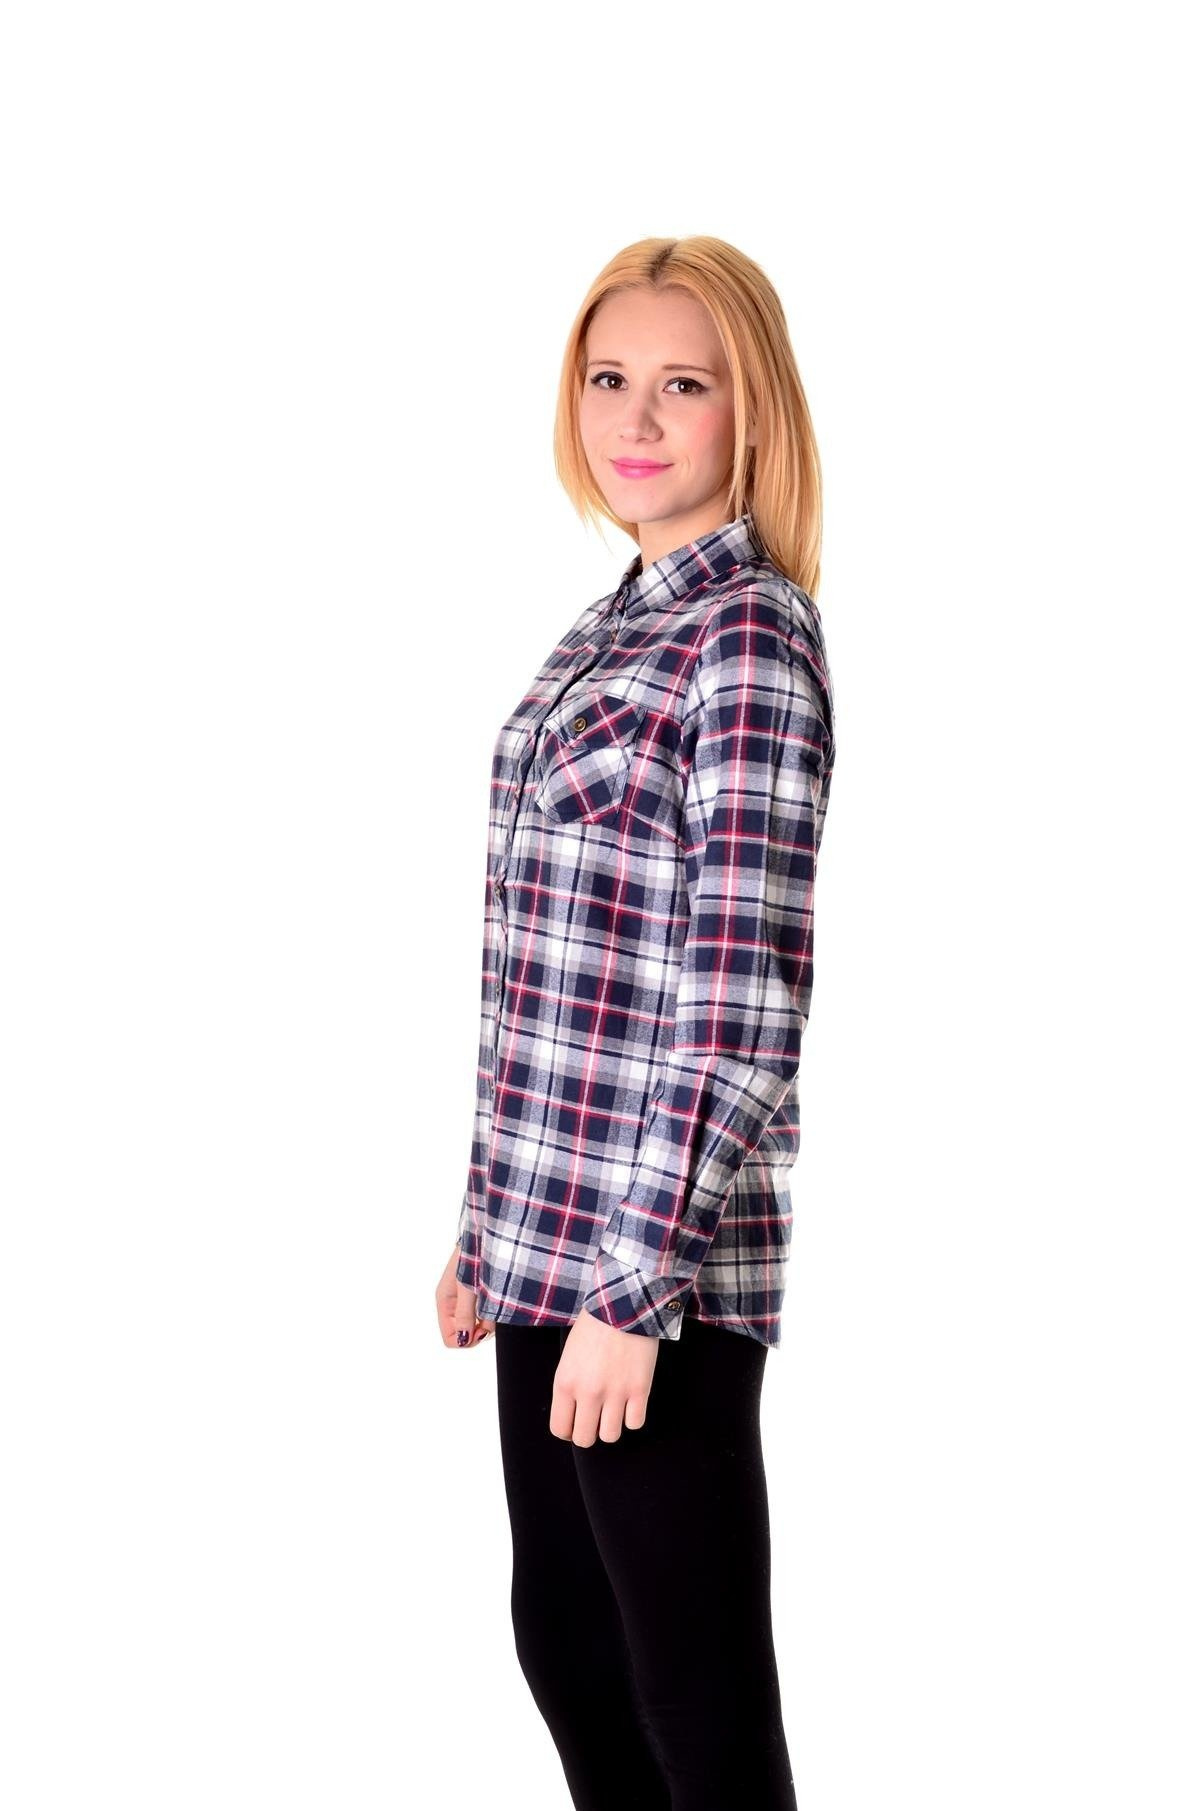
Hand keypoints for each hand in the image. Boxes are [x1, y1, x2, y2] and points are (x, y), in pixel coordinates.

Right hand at [436, 1243, 496, 1348]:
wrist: (493, 1230)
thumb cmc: (475, 1253)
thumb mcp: (468, 1285)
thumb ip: (465, 1314)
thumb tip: (462, 1341)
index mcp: (445, 1301)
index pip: (450, 1338)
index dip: (467, 1339)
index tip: (482, 1327)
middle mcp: (455, 1303)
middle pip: (467, 1333)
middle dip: (482, 1327)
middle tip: (492, 1307)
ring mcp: (469, 1299)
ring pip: (480, 1324)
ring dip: (492, 1316)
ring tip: (498, 1294)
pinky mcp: (481, 1293)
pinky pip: (487, 1312)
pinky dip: (496, 1308)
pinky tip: (501, 1294)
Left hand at [550, 1306, 658, 1444]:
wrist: (624, 1303)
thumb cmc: (594, 1325)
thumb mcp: (568, 1356)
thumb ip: (569, 1386)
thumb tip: (575, 1414)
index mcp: (565, 1383)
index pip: (560, 1429)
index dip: (569, 1431)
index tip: (576, 1424)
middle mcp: (588, 1393)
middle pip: (585, 1439)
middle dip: (589, 1432)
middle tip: (596, 1418)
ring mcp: (615, 1393)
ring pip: (610, 1436)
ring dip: (612, 1425)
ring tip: (615, 1409)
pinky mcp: (640, 1390)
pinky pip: (635, 1424)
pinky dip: (633, 1416)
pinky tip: (631, 1401)